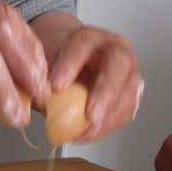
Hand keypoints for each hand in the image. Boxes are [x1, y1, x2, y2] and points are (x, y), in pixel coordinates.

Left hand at [32, 15, 142, 142]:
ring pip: (128, 90)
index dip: (69, 66)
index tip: (56, 87)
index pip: (82, 45)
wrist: (76, 61)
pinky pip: (126, 110)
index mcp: (90, 36)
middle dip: (105, 91)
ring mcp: (128, 71)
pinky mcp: (131, 92)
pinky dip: (109, 126)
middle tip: (91, 114)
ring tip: (87, 132)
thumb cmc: (60, 62)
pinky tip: (90, 134)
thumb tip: (40, 99)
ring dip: (109, 116)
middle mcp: (114, 49)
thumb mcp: (47, 62)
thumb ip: (43, 78)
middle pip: (118, 65)